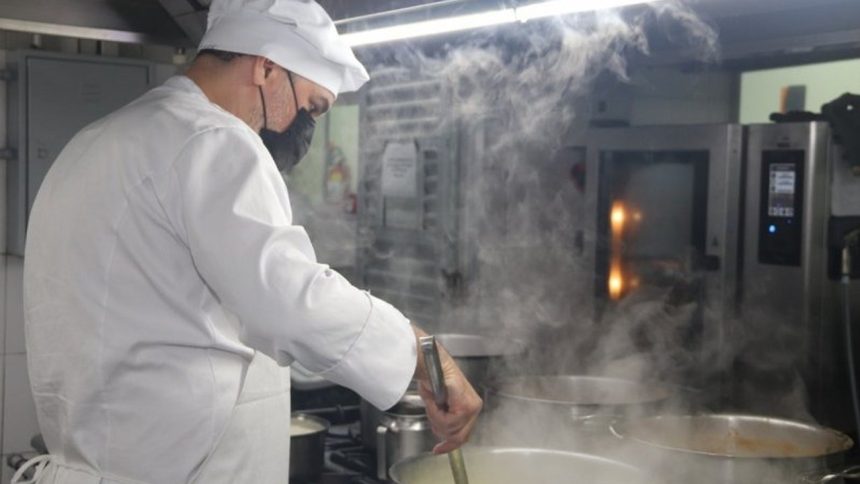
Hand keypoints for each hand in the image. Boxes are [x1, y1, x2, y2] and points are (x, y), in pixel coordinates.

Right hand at [412, 328, 482, 453]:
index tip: (438, 450)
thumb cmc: (432, 376)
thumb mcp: (439, 404)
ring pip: (450, 430)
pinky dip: (435, 413)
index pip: (464, 435)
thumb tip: (442, 434)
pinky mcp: (464, 404)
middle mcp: (475, 407)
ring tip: (433, 401)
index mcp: (471, 406)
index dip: (450, 445)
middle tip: (432, 415)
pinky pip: (446, 421)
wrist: (430, 362)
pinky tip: (434, 401)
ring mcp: (471, 406)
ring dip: (435, 418)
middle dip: (440, 429)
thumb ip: (446, 420)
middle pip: (458, 436)